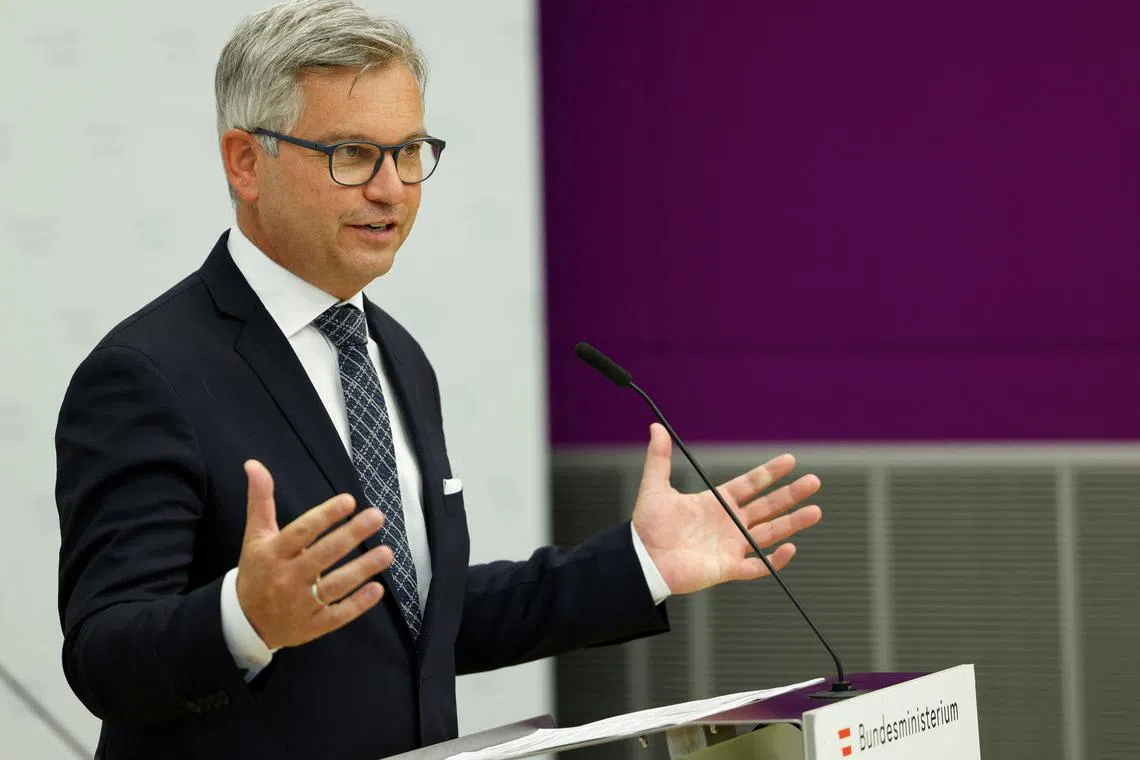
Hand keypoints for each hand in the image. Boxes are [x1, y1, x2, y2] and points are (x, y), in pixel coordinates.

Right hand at [236, 459, 393, 649]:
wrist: (245, 622)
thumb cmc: (257, 570)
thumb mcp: (255, 536)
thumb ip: (260, 501)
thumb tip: (254, 464)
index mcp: (273, 553)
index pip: (301, 532)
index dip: (325, 516)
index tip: (349, 500)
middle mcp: (286, 579)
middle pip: (322, 555)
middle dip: (351, 535)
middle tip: (377, 517)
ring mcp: (300, 604)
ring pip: (335, 586)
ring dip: (362, 569)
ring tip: (387, 552)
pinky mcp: (312, 626)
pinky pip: (338, 615)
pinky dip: (358, 604)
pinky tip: (378, 589)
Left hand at [632, 423, 822, 595]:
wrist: (642, 560)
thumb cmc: (648, 527)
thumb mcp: (655, 487)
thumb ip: (659, 458)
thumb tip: (656, 427)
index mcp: (716, 503)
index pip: (750, 485)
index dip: (770, 473)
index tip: (790, 461)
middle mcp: (728, 523)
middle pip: (768, 506)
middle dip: (791, 494)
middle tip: (814, 482)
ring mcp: (731, 546)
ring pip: (770, 533)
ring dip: (793, 523)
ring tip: (816, 511)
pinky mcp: (728, 568)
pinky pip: (758, 565)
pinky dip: (775, 560)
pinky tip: (790, 547)